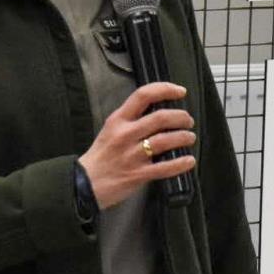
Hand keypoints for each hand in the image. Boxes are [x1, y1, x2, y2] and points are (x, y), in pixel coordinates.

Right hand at [77, 82, 195, 208]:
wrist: (84, 183)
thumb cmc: (100, 157)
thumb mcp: (110, 130)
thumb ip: (131, 120)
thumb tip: (158, 113)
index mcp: (118, 120)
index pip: (143, 95)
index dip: (165, 89)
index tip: (179, 91)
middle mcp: (126, 134)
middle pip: (160, 118)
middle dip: (181, 117)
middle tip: (188, 120)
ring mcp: (132, 155)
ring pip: (165, 140)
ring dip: (183, 137)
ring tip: (189, 138)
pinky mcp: (138, 174)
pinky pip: (165, 167)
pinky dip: (181, 163)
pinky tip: (189, 160)